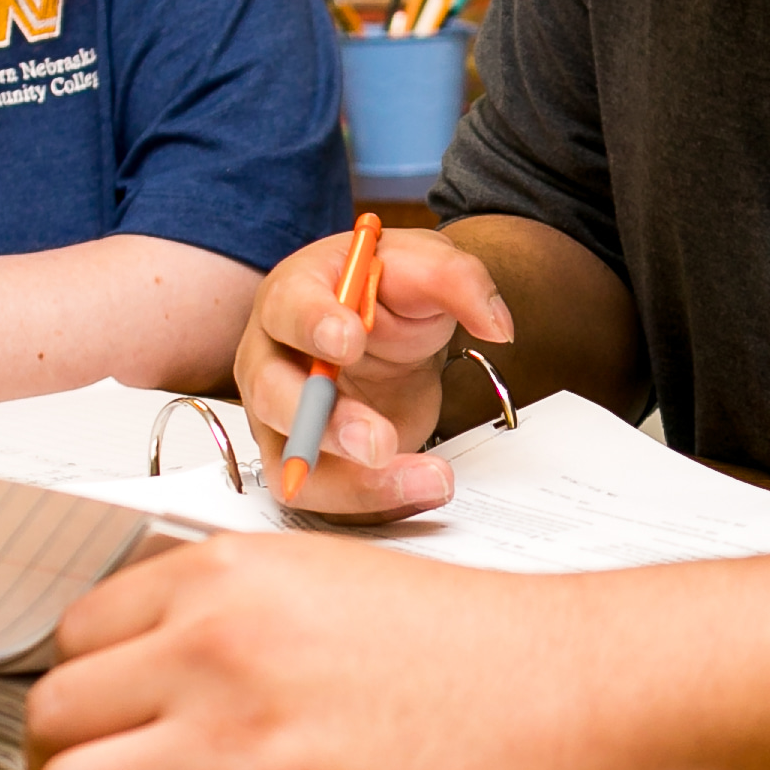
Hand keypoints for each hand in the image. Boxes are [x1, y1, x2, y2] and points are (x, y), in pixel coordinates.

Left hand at [25, 538, 612, 769]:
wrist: (560, 682)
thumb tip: (130, 664)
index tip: (120, 721)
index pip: (71, 640)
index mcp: (216, 573)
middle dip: (71, 762)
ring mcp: (238, 734)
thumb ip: (217, 605)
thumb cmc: (454, 636)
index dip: (89, 692)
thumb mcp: (315, 574)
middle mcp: (210, 645)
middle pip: (52, 721)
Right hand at [238, 227, 515, 517]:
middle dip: (327, 424)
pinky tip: (422, 488)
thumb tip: (497, 325)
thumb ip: (459, 281)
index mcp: (294, 295)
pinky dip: (373, 502)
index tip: (351, 340)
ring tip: (429, 478)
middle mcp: (272, 358)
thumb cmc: (387, 292)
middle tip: (379, 441)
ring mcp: (281, 416)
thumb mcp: (427, 267)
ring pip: (292, 462)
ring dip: (355, 483)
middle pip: (274, 396)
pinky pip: (323, 494)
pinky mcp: (306, 460)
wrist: (389, 329)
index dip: (314, 326)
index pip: (288, 309)